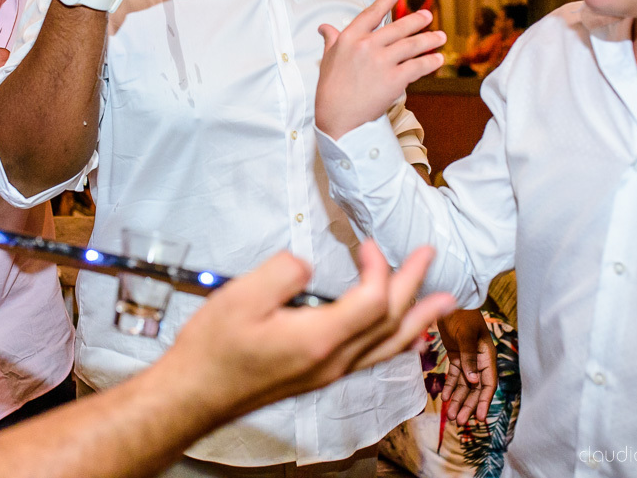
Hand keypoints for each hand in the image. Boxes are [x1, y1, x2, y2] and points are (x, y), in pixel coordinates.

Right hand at [160, 241, 455, 420]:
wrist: (194, 394)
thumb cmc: (213, 350)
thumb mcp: (242, 297)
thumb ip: (284, 272)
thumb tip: (307, 264)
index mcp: (318, 339)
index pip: (374, 301)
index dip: (379, 267)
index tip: (368, 243)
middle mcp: (332, 361)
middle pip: (390, 323)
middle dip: (414, 287)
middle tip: (430, 257)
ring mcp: (328, 372)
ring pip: (388, 346)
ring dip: (417, 318)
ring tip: (442, 303)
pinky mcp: (318, 375)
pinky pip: (371, 357)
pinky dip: (395, 339)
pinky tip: (400, 335)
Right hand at [316, 0, 447, 139]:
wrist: (337, 117)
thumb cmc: (330, 89)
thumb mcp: (327, 60)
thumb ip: (331, 41)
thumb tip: (324, 27)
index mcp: (349, 38)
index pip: (371, 14)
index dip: (386, 0)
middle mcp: (367, 46)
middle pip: (398, 28)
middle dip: (417, 20)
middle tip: (428, 16)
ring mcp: (382, 62)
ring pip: (411, 45)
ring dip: (429, 40)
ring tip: (441, 36)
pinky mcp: (394, 79)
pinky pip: (418, 66)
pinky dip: (430, 62)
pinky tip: (438, 59)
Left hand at [437, 308, 496, 423]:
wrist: (449, 298)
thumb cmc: (462, 315)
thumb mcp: (466, 336)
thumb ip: (470, 358)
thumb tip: (474, 381)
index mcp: (487, 356)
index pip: (488, 384)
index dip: (485, 401)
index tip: (480, 418)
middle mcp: (479, 360)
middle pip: (475, 388)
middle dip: (468, 405)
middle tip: (459, 421)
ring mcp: (468, 358)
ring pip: (464, 384)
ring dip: (459, 399)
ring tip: (451, 416)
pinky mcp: (456, 354)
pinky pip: (455, 374)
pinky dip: (451, 386)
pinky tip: (445, 397)